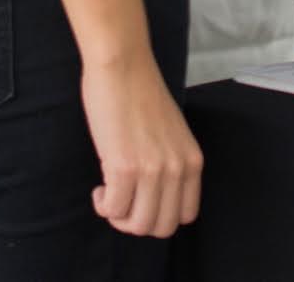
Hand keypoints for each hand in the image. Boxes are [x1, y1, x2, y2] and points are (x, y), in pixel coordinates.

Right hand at [84, 55, 202, 238]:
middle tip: (122, 202)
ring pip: (138, 225)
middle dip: (137, 222)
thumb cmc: (141, 94)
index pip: (185, 215)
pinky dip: (104, 205)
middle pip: (162, 227)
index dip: (159, 215)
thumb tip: (153, 196)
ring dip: (118, 217)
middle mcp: (177, 168)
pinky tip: (100, 187)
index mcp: (192, 161)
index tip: (142, 202)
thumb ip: (169, 163)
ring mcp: (152, 170)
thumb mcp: (172, 134)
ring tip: (109, 194)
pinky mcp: (124, 167)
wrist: (122, 66)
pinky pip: (114, 209)